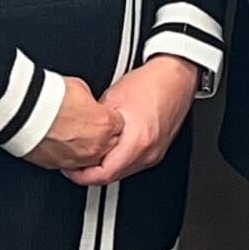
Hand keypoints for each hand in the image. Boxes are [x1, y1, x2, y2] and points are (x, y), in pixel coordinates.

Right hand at [23, 75, 122, 169]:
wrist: (26, 112)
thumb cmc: (51, 98)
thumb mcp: (82, 89)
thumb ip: (92, 102)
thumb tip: (89, 105)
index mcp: (105, 125)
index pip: (119, 126)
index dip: (110, 119)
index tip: (104, 116)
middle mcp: (93, 146)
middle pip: (109, 146)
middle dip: (103, 137)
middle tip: (91, 127)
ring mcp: (76, 159)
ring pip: (91, 161)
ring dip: (87, 150)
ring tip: (76, 136)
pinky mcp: (57, 165)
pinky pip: (70, 164)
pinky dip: (69, 156)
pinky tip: (62, 143)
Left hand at [63, 56, 197, 186]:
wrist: (177, 73)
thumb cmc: (152, 81)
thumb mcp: (113, 98)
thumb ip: (96, 122)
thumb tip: (80, 134)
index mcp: (138, 141)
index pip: (104, 174)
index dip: (82, 175)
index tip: (71, 168)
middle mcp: (149, 152)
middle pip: (114, 176)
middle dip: (92, 172)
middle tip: (76, 161)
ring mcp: (156, 152)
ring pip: (124, 171)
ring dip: (106, 166)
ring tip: (92, 153)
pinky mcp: (159, 148)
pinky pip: (134, 162)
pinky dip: (120, 159)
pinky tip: (111, 147)